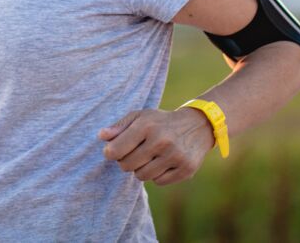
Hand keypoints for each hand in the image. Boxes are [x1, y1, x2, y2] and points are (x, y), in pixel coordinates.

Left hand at [98, 107, 214, 185]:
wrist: (198, 125)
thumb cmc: (161, 122)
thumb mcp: (140, 117)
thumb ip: (119, 127)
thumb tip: (101, 136)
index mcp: (146, 125)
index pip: (115, 150)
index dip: (111, 153)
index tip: (113, 151)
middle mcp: (161, 141)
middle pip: (127, 166)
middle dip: (126, 161)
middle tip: (134, 153)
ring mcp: (175, 156)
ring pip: (142, 176)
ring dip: (142, 169)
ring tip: (149, 157)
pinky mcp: (186, 169)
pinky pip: (159, 182)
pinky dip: (158, 175)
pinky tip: (163, 162)